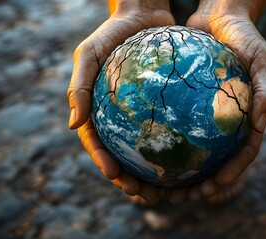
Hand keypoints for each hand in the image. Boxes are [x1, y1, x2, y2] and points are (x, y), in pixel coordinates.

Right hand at [67, 0, 174, 201]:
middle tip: (143, 193)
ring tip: (168, 188)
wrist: (142, 14)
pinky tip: (192, 158)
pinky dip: (178, 146)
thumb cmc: (111, 34)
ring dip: (155, 173)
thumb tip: (73, 126)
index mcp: (98, 111)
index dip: (104, 163)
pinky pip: (172, 128)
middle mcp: (120, 117)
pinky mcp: (164, 106)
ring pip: (149, 150)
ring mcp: (142, 114)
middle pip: (124, 156)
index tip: (115, 175)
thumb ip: (79, 88)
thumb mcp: (88, 55)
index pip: (98, 144)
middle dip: (131, 179)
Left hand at [167, 1, 265, 202]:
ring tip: (157, 186)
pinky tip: (143, 153)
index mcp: (248, 118)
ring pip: (192, 150)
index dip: (230, 175)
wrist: (219, 15)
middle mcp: (227, 121)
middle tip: (179, 197)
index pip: (241, 154)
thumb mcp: (262, 58)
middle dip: (199, 183)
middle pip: (215, 161)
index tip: (212, 188)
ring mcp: (207, 114)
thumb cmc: (245, 36)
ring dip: (177, 172)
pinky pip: (173, 126)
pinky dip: (163, 143)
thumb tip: (261, 124)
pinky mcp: (187, 105)